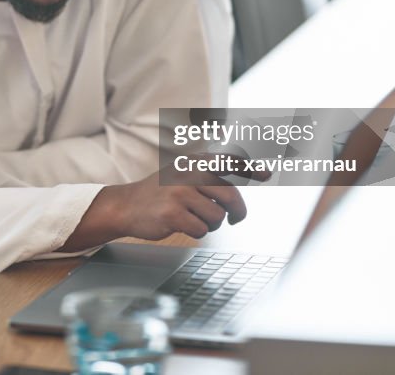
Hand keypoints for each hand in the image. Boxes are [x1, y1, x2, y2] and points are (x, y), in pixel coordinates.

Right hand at [59, 163, 248, 251]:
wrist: (126, 206)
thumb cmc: (162, 192)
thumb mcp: (185, 174)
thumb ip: (215, 174)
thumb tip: (260, 172)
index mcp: (194, 162)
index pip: (229, 162)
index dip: (251, 168)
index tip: (268, 173)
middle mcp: (188, 173)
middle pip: (230, 196)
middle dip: (237, 212)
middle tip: (236, 218)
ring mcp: (180, 193)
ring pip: (217, 217)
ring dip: (211, 224)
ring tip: (195, 219)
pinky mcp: (173, 214)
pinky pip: (201, 230)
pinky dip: (196, 232)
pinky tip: (183, 225)